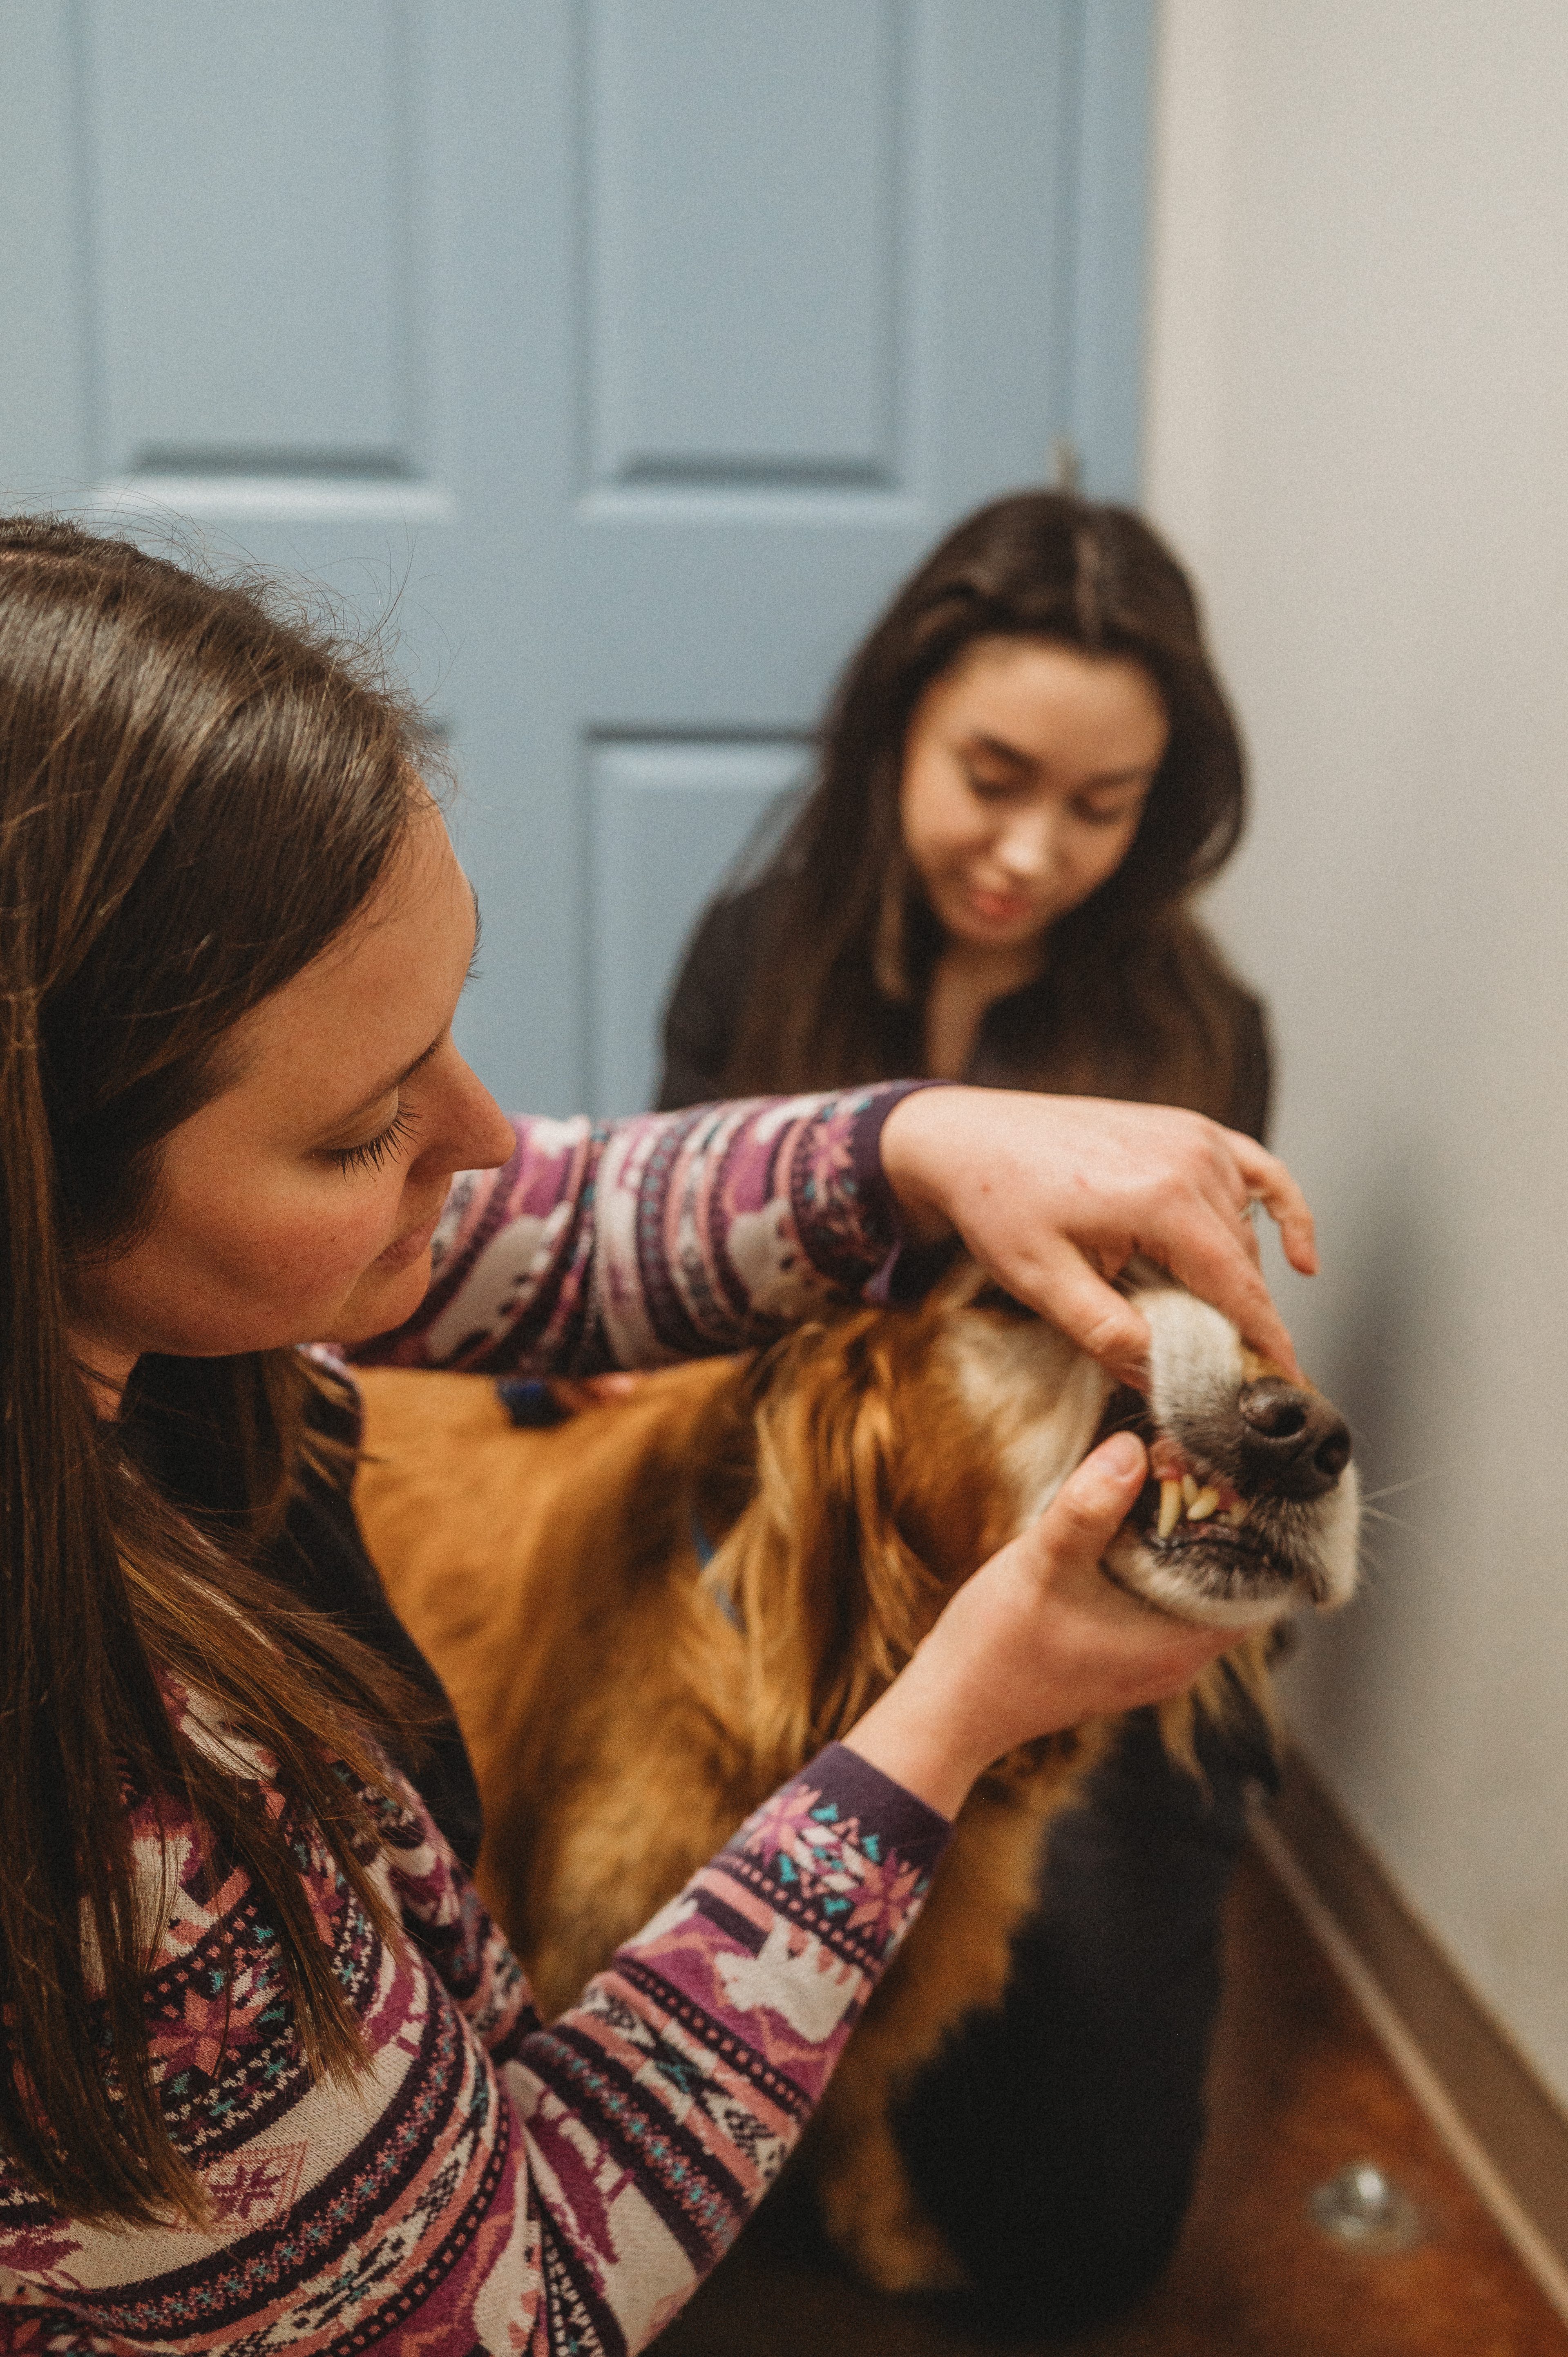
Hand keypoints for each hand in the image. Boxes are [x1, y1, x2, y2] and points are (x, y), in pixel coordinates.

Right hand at [841, 1433, 1236, 1818]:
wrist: (949, 1709)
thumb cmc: (996, 1647)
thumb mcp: (1044, 1562)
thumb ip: (1090, 1506)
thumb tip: (1134, 1447)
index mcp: (1179, 1647)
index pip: (1262, 1585)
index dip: (1256, 1528)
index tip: (1232, 1475)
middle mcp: (1177, 1662)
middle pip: (1231, 1583)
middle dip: (1215, 1523)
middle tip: (1189, 1464)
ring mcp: (1148, 1663)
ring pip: (1194, 1591)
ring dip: (1180, 1541)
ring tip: (1156, 1484)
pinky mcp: (1120, 1658)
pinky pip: (1160, 1602)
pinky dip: (1153, 1564)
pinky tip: (1120, 1530)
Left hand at [879, 1086, 1314, 1386]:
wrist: (969, 1138)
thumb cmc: (997, 1203)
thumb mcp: (1044, 1285)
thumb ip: (1111, 1335)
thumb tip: (1164, 1380)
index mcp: (1162, 1199)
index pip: (1238, 1287)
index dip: (1265, 1341)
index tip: (1284, 1383)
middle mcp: (1191, 1160)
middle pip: (1242, 1263)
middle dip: (1240, 1320)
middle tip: (1226, 1371)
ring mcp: (1193, 1138)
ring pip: (1243, 1229)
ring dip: (1236, 1277)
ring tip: (1209, 1324)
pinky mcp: (1187, 1128)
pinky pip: (1259, 1170)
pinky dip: (1285, 1211)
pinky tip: (1300, 1257)